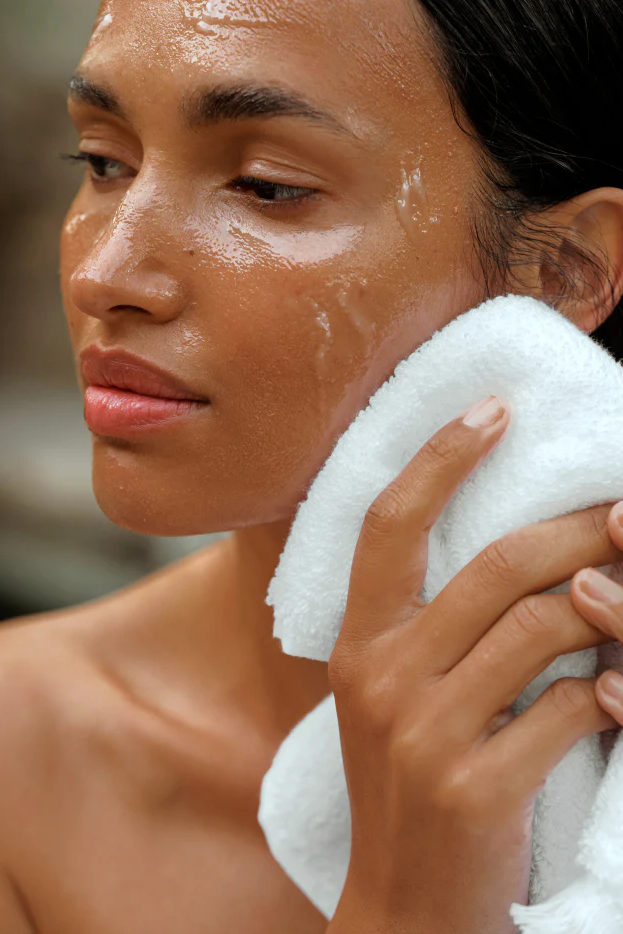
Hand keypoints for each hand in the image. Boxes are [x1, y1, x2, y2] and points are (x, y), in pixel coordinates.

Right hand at [325, 395, 621, 933]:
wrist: (404, 908)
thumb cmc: (410, 784)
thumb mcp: (397, 697)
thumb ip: (434, 627)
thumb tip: (527, 553)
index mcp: (356, 645)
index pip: (389, 525)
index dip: (441, 460)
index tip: (494, 409)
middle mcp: (380, 676)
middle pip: (496, 565)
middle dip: (578, 527)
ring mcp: (423, 733)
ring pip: (543, 627)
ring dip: (609, 607)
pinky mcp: (473, 787)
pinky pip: (567, 709)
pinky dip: (610, 694)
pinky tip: (619, 696)